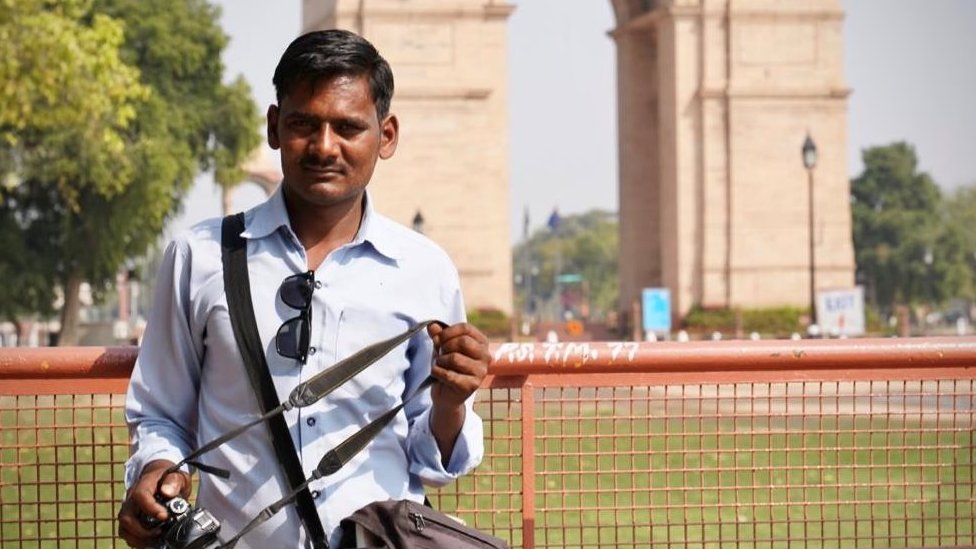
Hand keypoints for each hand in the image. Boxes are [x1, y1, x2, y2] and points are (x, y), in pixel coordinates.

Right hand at [117, 459, 191, 547]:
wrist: (162, 479)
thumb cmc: (170, 478)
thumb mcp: (178, 476)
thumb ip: (174, 481)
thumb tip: (167, 492)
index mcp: (144, 484)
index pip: (140, 496)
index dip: (150, 508)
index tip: (164, 516)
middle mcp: (131, 498)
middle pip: (126, 517)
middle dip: (142, 530)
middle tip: (160, 532)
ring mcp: (129, 510)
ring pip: (124, 528)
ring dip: (139, 538)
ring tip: (157, 538)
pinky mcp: (130, 520)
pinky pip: (127, 534)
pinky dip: (138, 541)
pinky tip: (152, 540)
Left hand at [426, 322, 489, 462]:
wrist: (446, 394)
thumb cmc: (447, 366)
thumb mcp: (442, 347)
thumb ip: (438, 336)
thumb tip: (432, 326)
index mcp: (482, 343)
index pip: (466, 328)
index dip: (448, 332)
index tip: (438, 338)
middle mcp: (486, 356)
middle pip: (463, 342)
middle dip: (445, 347)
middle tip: (440, 354)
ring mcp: (481, 372)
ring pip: (455, 358)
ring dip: (440, 361)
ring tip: (439, 365)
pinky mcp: (472, 386)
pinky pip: (449, 374)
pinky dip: (437, 372)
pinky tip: (438, 375)